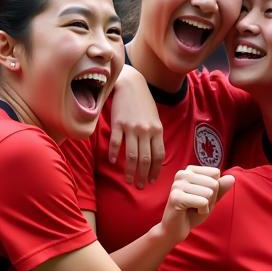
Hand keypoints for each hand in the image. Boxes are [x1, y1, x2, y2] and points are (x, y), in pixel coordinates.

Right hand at [108, 65, 164, 186]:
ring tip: (128, 180)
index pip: (158, 155)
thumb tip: (154, 155)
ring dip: (130, 171)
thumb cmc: (143, 102)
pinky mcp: (118, 123)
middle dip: (143, 175)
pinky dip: (114, 154)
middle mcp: (145, 130)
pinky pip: (116, 143)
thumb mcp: (154, 118)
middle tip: (140, 186)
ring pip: (131, 155)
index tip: (151, 180)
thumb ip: (155, 135)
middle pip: (145, 159)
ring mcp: (131, 127)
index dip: (155, 170)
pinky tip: (113, 162)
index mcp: (157, 130)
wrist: (131, 84)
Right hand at [160, 166, 233, 243]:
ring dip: (206, 206)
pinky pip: (203, 202)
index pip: (216, 174)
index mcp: (190, 170)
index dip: (214, 190)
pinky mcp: (176, 197)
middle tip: (196, 205)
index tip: (200, 197)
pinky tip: (190, 213)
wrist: (175, 229)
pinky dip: (202, 211)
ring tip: (193, 209)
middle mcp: (182, 174)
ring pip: (209, 193)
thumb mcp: (211, 199)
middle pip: (214, 183)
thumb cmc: (192, 213)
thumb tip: (232, 178)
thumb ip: (220, 188)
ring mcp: (178, 184)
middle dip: (210, 199)